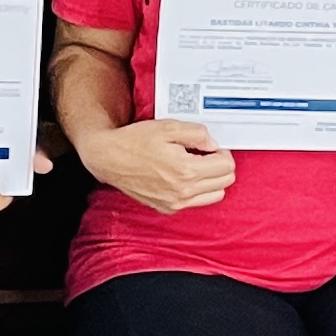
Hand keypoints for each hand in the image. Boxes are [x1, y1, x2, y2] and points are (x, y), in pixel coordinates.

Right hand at [79, 119, 234, 213]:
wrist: (108, 158)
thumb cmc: (134, 141)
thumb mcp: (169, 127)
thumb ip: (197, 133)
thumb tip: (214, 144)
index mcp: (186, 171)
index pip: (227, 167)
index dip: (222, 152)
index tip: (210, 147)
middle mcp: (182, 192)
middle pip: (224, 182)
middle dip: (219, 165)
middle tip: (204, 154)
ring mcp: (174, 203)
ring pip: (215, 195)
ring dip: (211, 180)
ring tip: (195, 165)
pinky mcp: (166, 208)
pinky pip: (195, 202)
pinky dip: (196, 190)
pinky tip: (182, 176)